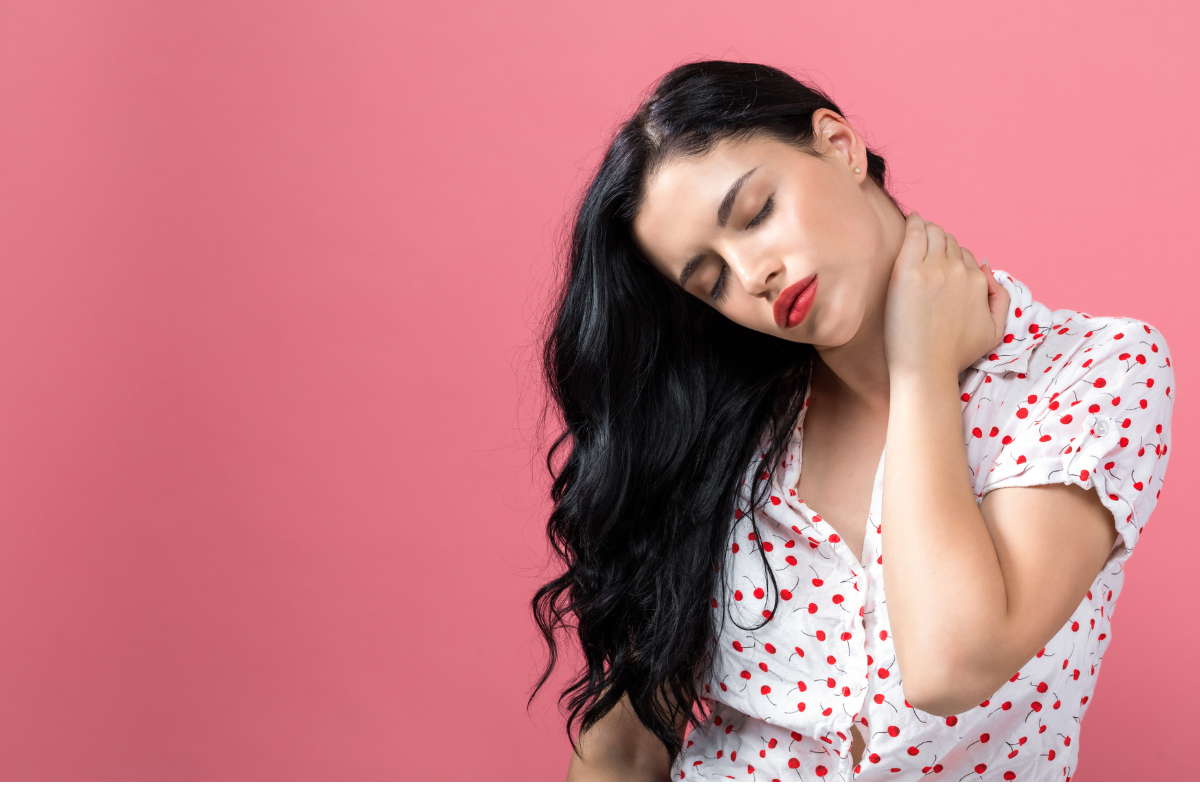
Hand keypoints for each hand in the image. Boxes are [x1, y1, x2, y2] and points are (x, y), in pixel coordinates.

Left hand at [883, 213, 1009, 381]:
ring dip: (928, 230)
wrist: (926, 368)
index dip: (952, 257)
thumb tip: (987, 267)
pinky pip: (915, 234)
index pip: (966, 256)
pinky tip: (911, 219)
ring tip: (918, 230)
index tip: (940, 259)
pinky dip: (914, 223)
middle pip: (950, 242)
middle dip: (940, 241)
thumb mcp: (995, 330)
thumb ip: (1000, 297)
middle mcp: (960, 270)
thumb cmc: (955, 355)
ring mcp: (934, 268)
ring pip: (934, 234)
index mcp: (979, 281)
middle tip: (927, 244)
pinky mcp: (909, 271)